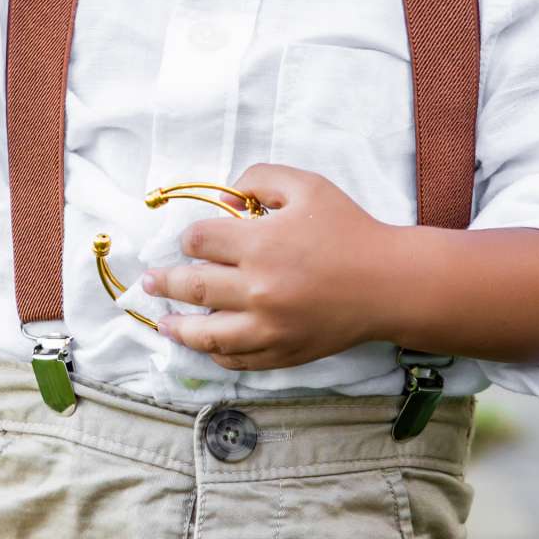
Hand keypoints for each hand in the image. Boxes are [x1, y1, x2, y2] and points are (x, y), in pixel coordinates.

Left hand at [142, 165, 385, 369]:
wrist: (389, 283)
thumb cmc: (350, 230)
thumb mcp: (308, 186)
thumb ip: (261, 179)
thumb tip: (225, 198)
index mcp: (259, 245)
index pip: (199, 242)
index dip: (189, 238)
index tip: (191, 241)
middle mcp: (257, 289)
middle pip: (190, 286)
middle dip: (164, 282)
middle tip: (149, 282)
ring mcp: (268, 327)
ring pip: (206, 334)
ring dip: (178, 327)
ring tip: (163, 323)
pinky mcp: (282, 351)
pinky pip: (237, 359)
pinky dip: (216, 354)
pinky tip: (207, 346)